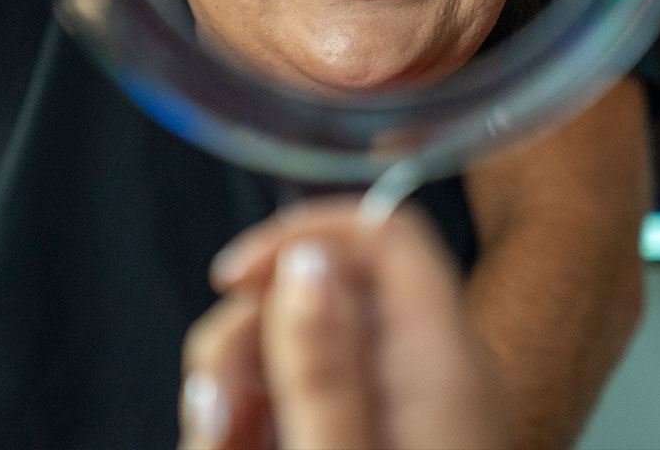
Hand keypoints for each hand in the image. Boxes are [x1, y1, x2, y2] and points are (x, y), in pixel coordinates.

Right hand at [179, 199, 509, 449]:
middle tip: (217, 398)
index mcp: (443, 362)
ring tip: (219, 438)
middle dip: (253, 327)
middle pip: (331, 285)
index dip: (306, 232)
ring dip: (240, 379)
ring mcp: (400, 403)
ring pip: (306, 339)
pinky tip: (235, 443)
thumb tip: (306, 259)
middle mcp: (427, 371)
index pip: (385, 230)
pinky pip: (306, 389)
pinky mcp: (373, 431)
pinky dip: (257, 411)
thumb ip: (326, 366)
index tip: (237, 276)